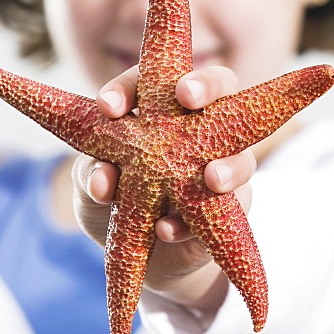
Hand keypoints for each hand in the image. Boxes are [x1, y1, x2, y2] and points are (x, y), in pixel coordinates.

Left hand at [71, 65, 256, 314]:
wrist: (136, 253)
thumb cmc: (115, 197)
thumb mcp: (91, 183)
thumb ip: (92, 174)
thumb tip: (104, 181)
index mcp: (158, 107)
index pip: (150, 80)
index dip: (129, 87)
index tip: (107, 107)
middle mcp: (198, 125)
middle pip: (219, 85)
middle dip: (206, 84)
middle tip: (187, 95)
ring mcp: (223, 163)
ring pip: (241, 152)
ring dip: (229, 164)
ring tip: (211, 177)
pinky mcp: (235, 206)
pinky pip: (234, 207)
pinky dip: (200, 219)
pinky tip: (168, 229)